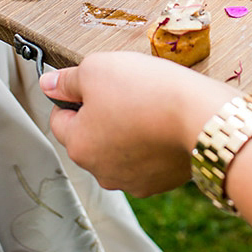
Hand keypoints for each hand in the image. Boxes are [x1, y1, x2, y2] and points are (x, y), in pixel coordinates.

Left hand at [42, 51, 238, 196]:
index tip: (95, 83)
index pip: (59, 118)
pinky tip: (164, 125)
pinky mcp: (161, 183)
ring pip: (118, 151)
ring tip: (149, 107)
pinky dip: (152, 145)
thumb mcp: (98, 68)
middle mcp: (100, 171)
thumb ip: (68, 79)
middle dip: (101, 116)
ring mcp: (132, 181)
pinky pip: (147, 161)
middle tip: (126, 92)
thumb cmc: (148, 90)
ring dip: (127, 132)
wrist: (202, 116)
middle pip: (90, 137)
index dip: (74, 96)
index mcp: (78, 145)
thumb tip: (50, 84)